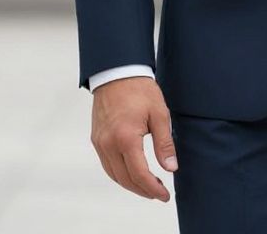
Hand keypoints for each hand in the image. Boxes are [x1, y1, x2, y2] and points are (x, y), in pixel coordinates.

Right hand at [90, 76, 177, 200]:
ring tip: (148, 186)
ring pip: (114, 175)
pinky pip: (107, 164)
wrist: (117, 72)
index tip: (164, 195)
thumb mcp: (159, 113)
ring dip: (130, 184)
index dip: (153, 189)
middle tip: (158, 193)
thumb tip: (171, 168)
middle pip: (125, 179)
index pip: (139, 175)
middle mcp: (109, 144)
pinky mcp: (96, 139)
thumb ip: (164, 143)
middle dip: (143, 190)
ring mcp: (100, 142)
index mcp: (126, 138)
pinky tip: (132, 173)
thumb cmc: (140, 89)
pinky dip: (119, 174)